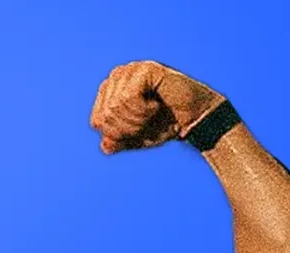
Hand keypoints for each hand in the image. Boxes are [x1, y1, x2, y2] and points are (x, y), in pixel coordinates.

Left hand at [90, 61, 222, 153]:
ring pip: (115, 107)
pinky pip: (129, 97)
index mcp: (108, 92)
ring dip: (137, 120)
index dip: (117, 134)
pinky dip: (143, 110)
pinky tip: (156, 105)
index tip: (137, 130)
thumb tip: (105, 145)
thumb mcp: (134, 138)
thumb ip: (115, 142)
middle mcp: (117, 77)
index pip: (97, 121)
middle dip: (128, 128)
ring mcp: (130, 70)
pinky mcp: (145, 69)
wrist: (193, 120)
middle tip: (147, 122)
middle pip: (105, 115)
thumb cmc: (164, 126)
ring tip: (152, 113)